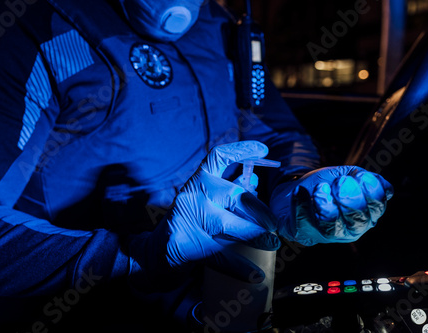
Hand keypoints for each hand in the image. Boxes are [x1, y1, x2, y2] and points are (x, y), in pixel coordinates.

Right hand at [128, 141, 279, 291]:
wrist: (154, 253)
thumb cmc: (189, 223)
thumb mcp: (206, 202)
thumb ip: (227, 191)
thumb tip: (253, 182)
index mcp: (198, 181)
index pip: (218, 157)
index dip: (241, 151)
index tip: (263, 149)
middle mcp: (193, 195)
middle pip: (232, 195)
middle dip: (258, 210)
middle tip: (274, 224)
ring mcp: (188, 220)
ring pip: (228, 225)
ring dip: (254, 235)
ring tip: (272, 243)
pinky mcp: (186, 245)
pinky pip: (220, 255)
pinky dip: (240, 266)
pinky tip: (256, 274)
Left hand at [270, 166, 392, 245]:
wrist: (300, 191)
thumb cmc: (329, 184)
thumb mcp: (347, 174)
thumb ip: (362, 176)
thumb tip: (379, 183)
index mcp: (369, 211)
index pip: (377, 203)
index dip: (370, 187)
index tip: (357, 175)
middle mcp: (355, 226)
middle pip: (359, 216)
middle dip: (349, 195)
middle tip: (339, 182)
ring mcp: (333, 233)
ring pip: (333, 224)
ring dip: (326, 202)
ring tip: (320, 188)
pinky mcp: (310, 233)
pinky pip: (306, 221)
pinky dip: (302, 204)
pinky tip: (300, 191)